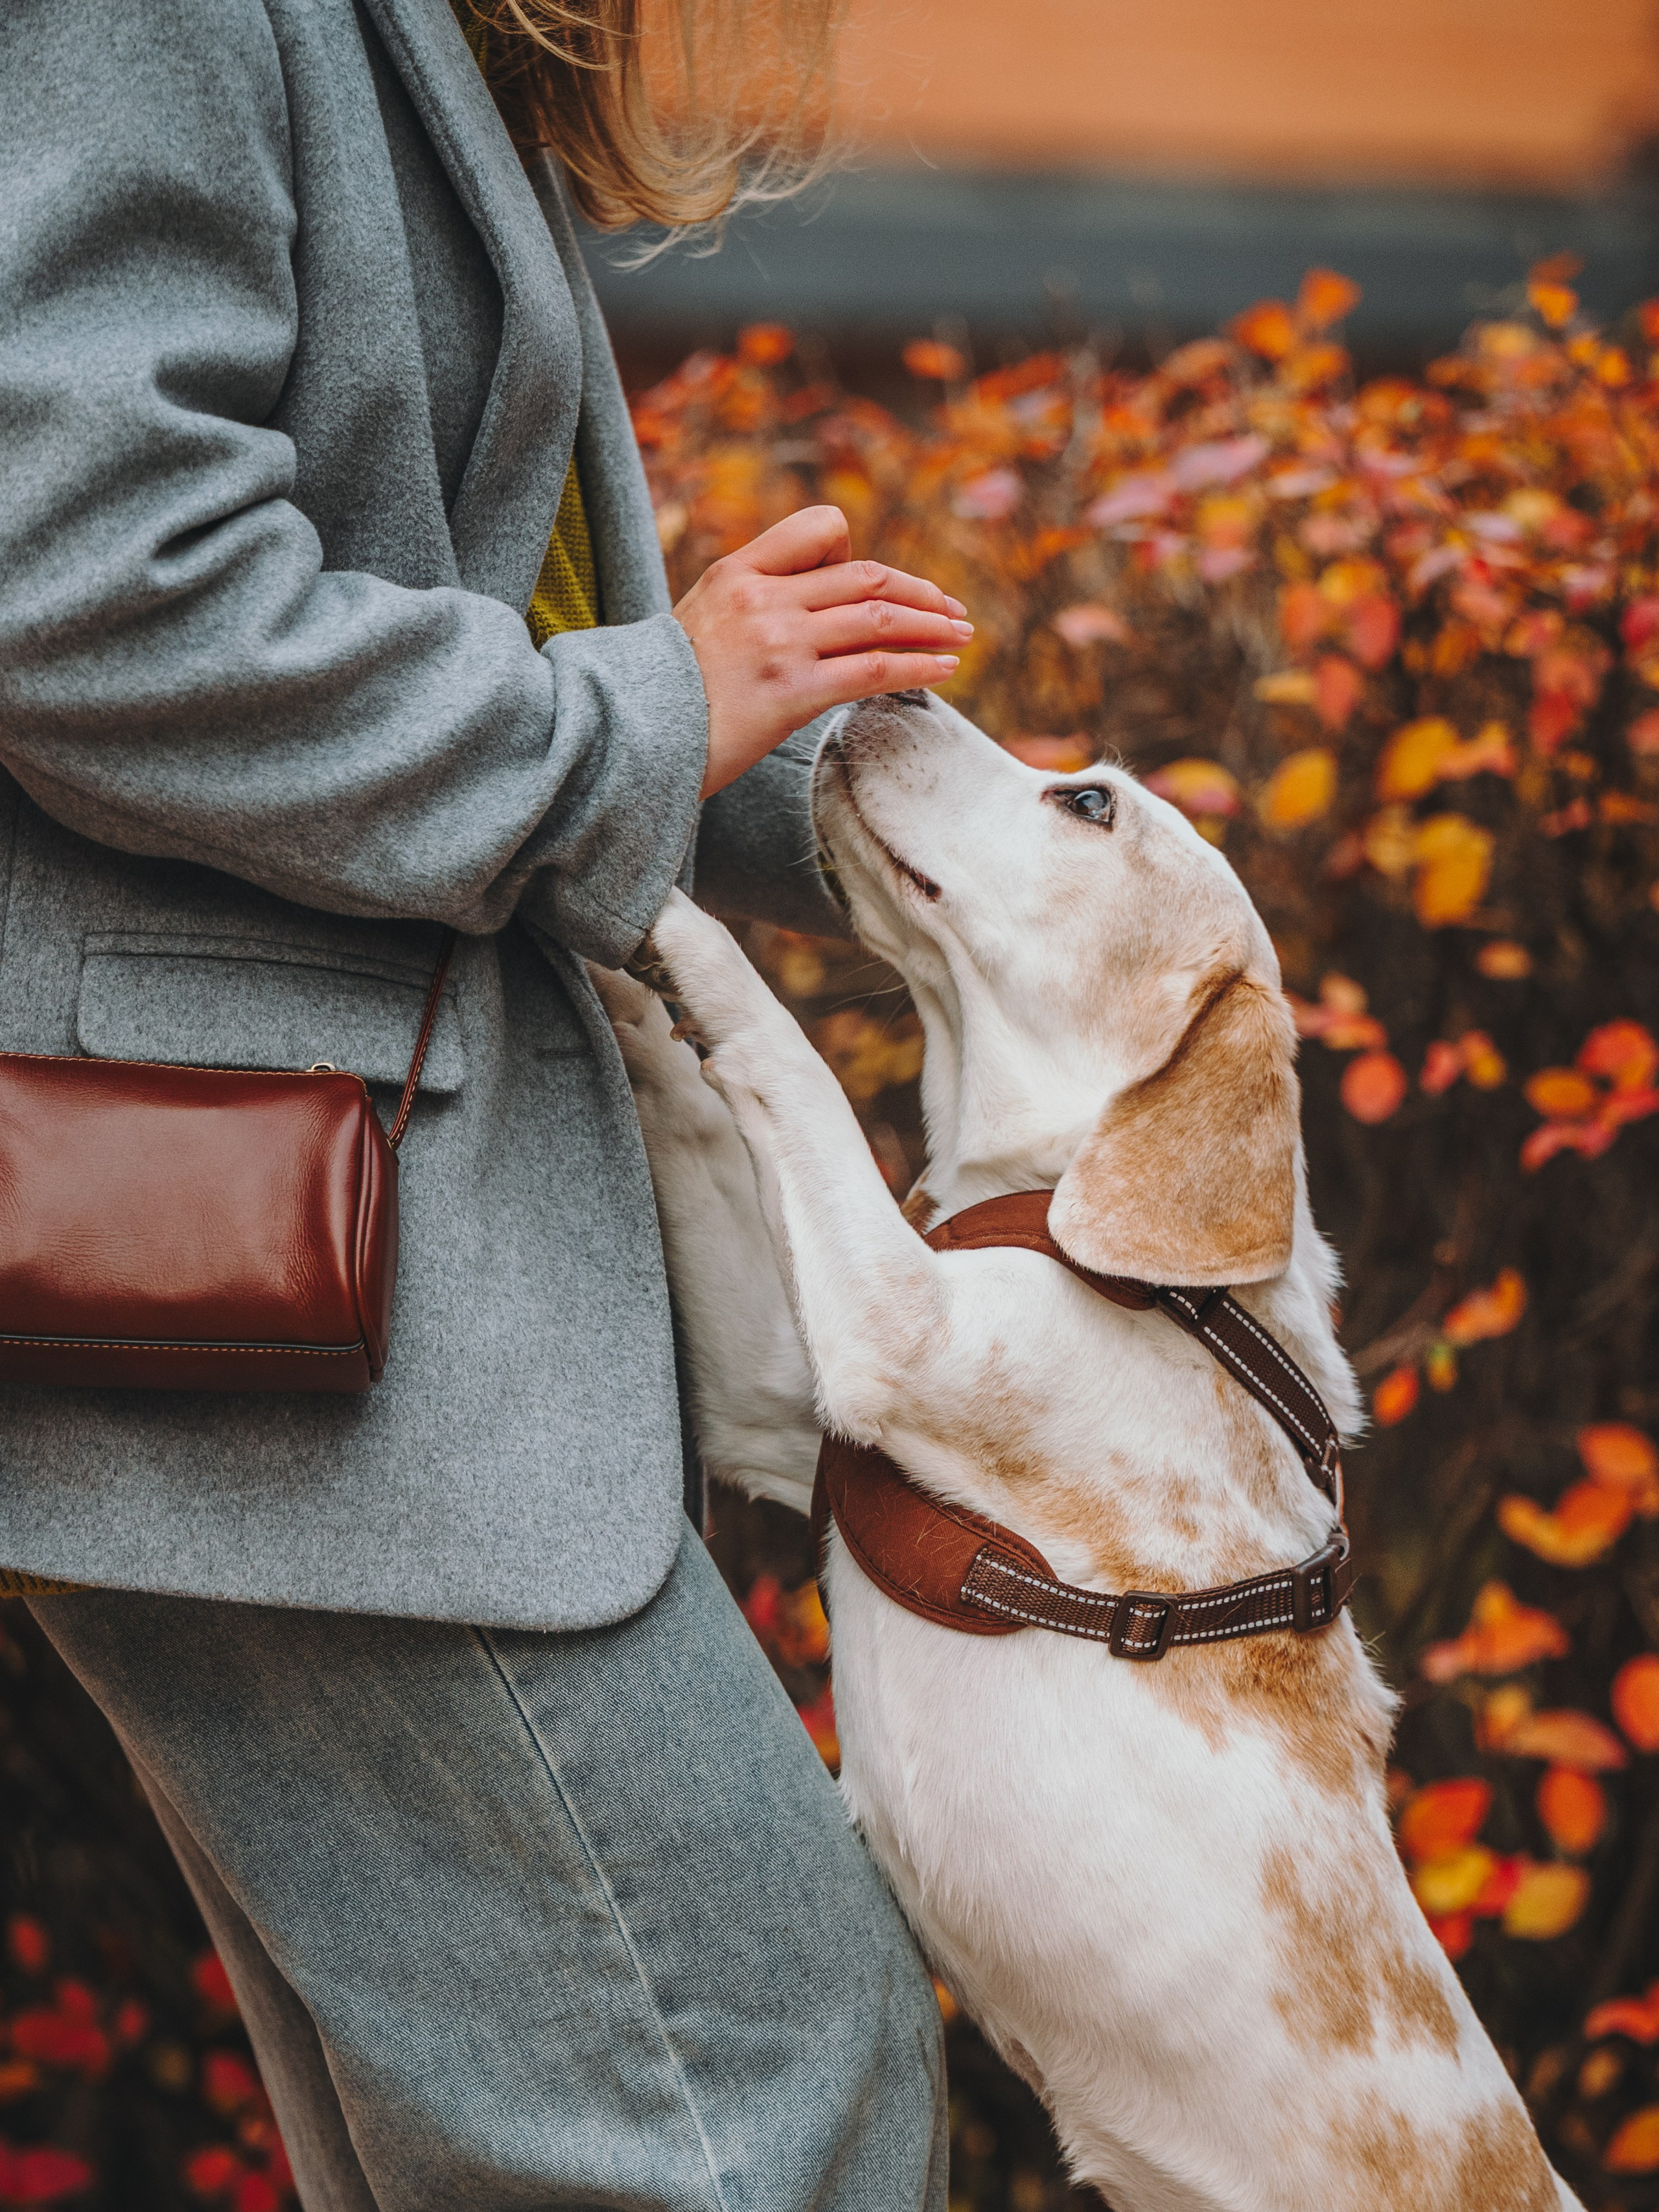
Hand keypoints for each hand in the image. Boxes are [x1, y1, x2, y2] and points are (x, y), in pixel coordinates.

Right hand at [673, 505, 970, 797]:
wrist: (628, 737)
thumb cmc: (669, 693)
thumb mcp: (702, 621)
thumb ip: (754, 603)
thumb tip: (816, 609)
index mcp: (738, 571)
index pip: (820, 529)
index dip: (859, 553)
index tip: (881, 586)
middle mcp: (761, 598)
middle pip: (866, 577)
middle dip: (921, 594)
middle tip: (953, 612)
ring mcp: (777, 643)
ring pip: (878, 619)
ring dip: (932, 627)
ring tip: (962, 639)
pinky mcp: (790, 692)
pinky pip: (873, 670)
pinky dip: (919, 667)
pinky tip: (943, 670)